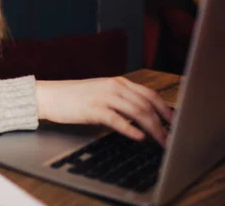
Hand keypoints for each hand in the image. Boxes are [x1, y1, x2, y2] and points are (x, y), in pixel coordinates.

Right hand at [35, 77, 172, 146]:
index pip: (150, 94)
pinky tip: (139, 137)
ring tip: (161, 142)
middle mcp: (113, 86)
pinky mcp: (92, 109)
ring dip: (153, 129)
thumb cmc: (73, 97)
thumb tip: (141, 117)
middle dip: (163, 123)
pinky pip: (117, 119)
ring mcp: (103, 97)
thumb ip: (120, 100)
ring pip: (136, 111)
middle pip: (147, 104)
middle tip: (172, 138)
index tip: (176, 123)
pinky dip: (130, 129)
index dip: (166, 109)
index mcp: (117, 82)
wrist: (48, 96)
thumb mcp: (100, 93)